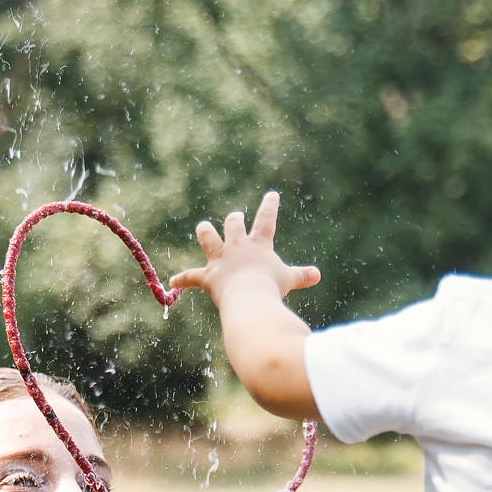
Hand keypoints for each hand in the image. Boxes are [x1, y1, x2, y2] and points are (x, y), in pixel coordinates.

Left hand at [167, 191, 320, 308]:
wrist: (250, 297)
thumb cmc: (272, 287)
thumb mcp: (289, 280)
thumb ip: (302, 275)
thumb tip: (317, 275)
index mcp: (258, 245)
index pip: (266, 219)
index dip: (270, 206)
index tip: (272, 195)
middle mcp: (237, 247)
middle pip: (232, 225)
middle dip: (233, 220)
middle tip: (235, 216)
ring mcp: (220, 260)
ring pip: (208, 239)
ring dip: (205, 232)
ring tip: (203, 228)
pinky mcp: (207, 277)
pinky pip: (191, 277)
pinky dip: (183, 279)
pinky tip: (173, 281)